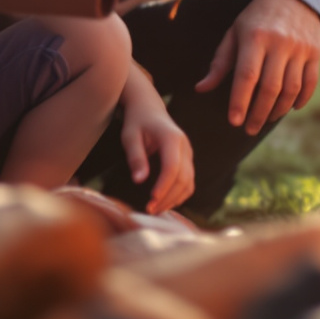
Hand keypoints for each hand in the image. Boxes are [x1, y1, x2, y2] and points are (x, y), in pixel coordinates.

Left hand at [118, 84, 196, 214]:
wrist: (149, 108)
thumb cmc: (137, 122)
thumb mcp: (130, 136)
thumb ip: (136, 157)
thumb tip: (139, 181)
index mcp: (172, 138)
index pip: (172, 166)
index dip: (163, 185)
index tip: (151, 199)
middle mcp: (185, 146)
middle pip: (183, 178)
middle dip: (167, 197)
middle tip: (149, 210)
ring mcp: (188, 154)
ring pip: (189, 183)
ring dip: (174, 199)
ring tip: (156, 209)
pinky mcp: (187, 160)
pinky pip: (189, 182)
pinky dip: (179, 195)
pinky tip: (165, 202)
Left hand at [196, 0, 319, 133]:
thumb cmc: (256, 18)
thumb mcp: (234, 34)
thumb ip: (220, 63)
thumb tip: (201, 89)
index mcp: (254, 37)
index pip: (247, 76)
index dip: (240, 101)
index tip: (234, 122)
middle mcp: (279, 43)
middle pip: (270, 87)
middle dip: (259, 113)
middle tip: (249, 129)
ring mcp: (300, 48)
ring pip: (291, 88)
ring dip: (278, 110)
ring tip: (266, 119)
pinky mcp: (315, 52)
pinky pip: (310, 83)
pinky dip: (301, 100)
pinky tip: (290, 108)